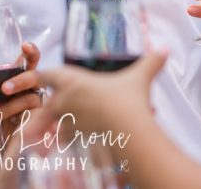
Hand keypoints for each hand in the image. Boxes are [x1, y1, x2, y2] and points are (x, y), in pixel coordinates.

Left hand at [0, 41, 43, 143]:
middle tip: (4, 89)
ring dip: (10, 107)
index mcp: (19, 77)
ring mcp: (38, 102)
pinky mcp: (40, 118)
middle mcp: (32, 87)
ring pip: (29, 98)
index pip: (30, 59)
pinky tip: (4, 124)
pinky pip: (30, 115)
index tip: (25, 46)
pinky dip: (14, 119)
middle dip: (20, 81)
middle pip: (34, 76)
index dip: (31, 51)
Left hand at [39, 50, 167, 135]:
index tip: (36, 77)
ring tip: (48, 136)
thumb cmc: (130, 99)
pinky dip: (60, 146)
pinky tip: (57, 151)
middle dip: (46, 108)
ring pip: (52, 125)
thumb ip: (151, 63)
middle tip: (47, 111)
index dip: (42, 76)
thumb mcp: (139, 78)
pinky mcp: (76, 139)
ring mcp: (69, 121)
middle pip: (47, 104)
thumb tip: (165, 48)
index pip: (49, 75)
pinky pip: (63, 143)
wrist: (128, 129)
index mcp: (75, 81)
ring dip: (50, 129)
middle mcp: (67, 100)